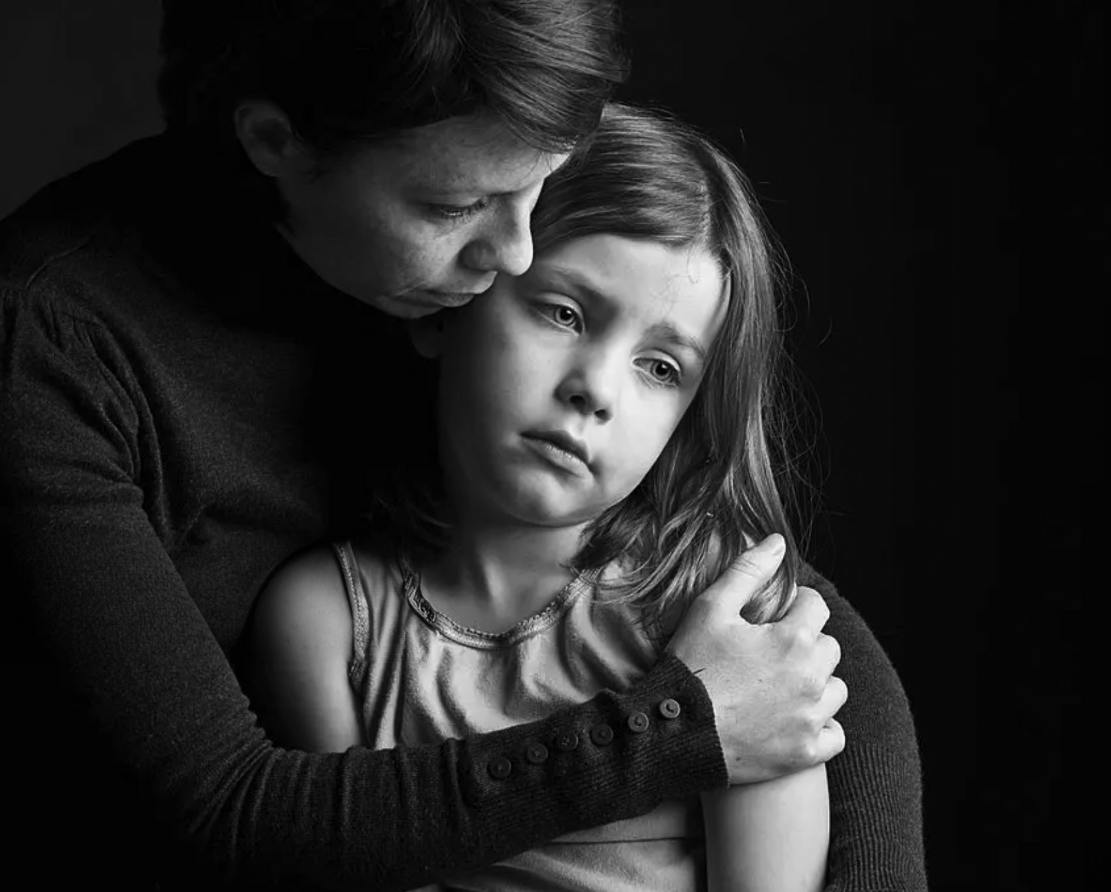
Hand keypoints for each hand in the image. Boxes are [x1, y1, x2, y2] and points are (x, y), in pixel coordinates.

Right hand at [666, 534, 846, 783]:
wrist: (674, 732)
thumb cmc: (691, 665)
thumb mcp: (711, 608)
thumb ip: (748, 571)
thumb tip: (778, 542)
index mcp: (793, 639)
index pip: (816, 606)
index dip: (794, 606)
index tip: (773, 617)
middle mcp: (811, 678)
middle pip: (829, 648)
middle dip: (807, 644)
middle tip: (771, 652)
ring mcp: (810, 718)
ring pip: (835, 690)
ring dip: (817, 684)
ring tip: (782, 686)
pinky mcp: (805, 752)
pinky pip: (834, 735)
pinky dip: (820, 727)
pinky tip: (794, 720)